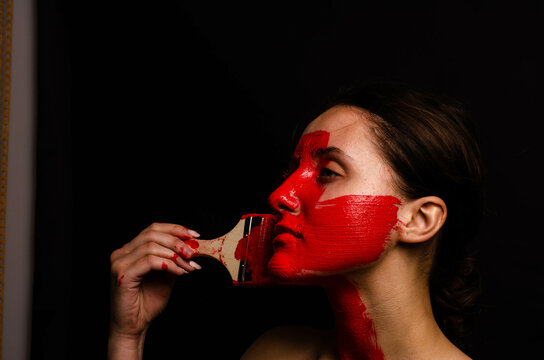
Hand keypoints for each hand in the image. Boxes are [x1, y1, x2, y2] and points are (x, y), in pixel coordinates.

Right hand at [108, 223, 200, 357]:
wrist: (133, 327)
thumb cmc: (146, 303)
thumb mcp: (166, 276)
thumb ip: (173, 260)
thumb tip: (191, 247)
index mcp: (130, 250)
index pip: (153, 229)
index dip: (175, 229)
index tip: (194, 235)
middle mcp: (122, 253)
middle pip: (152, 234)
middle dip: (177, 241)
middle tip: (193, 253)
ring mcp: (120, 263)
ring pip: (151, 246)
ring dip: (175, 255)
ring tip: (188, 266)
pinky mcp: (123, 275)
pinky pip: (150, 262)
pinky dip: (168, 265)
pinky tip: (179, 272)